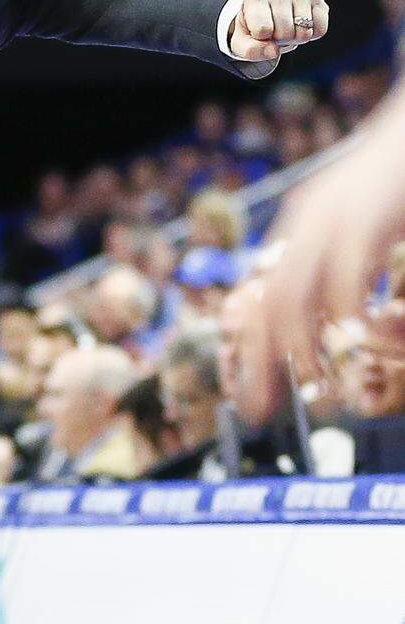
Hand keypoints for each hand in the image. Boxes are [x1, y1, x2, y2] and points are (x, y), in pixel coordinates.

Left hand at [228, 0, 328, 64]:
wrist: (266, 9)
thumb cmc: (252, 27)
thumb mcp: (242, 42)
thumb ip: (251, 51)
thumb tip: (273, 52)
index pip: (263, 30)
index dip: (262, 39)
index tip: (259, 32)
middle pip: (285, 32)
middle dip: (280, 39)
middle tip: (275, 30)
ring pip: (304, 32)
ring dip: (296, 37)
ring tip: (287, 27)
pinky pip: (320, 28)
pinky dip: (312, 34)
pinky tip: (301, 25)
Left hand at [236, 77, 404, 423]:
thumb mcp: (368, 215)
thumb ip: (346, 256)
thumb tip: (337, 312)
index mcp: (306, 219)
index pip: (265, 293)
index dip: (254, 350)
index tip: (253, 398)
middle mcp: (311, 217)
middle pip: (269, 300)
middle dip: (261, 360)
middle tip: (261, 409)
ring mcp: (337, 215)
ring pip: (297, 294)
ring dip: (301, 346)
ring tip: (317, 385)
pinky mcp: (369, 215)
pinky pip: (347, 277)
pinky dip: (348, 316)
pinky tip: (361, 340)